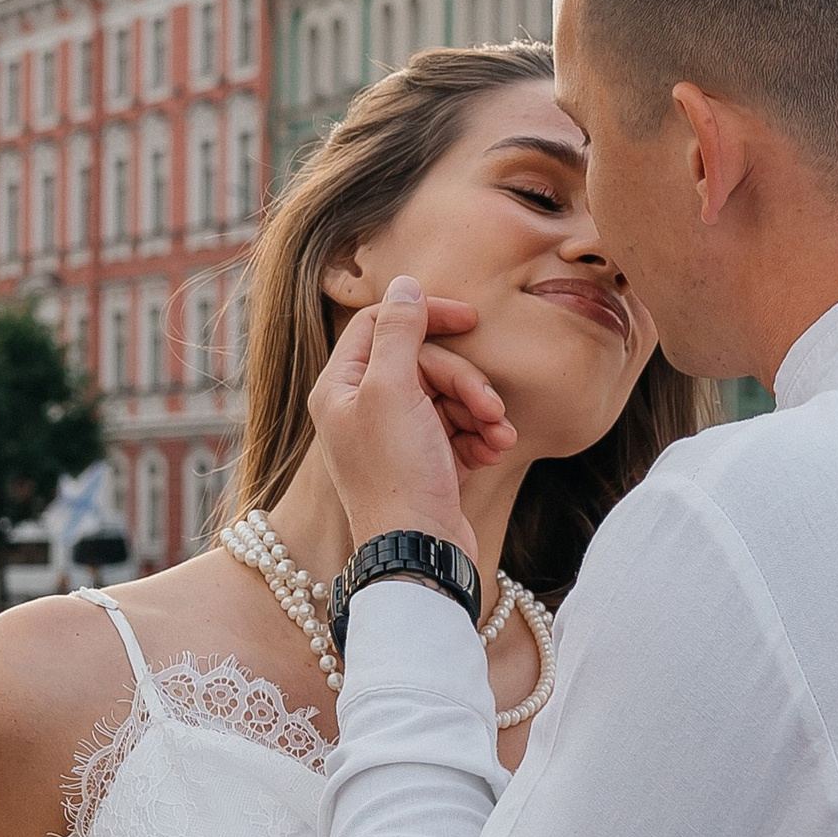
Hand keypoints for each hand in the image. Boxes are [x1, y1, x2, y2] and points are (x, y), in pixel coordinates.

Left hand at [308, 278, 509, 557]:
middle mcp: (361, 409)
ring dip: (479, 410)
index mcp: (339, 388)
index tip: (470, 318)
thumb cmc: (398, 475)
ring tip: (498, 435)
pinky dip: (481, 436)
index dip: (426, 316)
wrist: (420, 552)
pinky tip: (495, 451)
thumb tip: (405, 284)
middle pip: (423, 362)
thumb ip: (399, 332)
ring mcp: (394, 437)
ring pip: (447, 395)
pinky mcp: (425, 462)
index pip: (379, 324)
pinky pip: (458, 428)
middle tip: (488, 406)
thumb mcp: (394, 390)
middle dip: (463, 380)